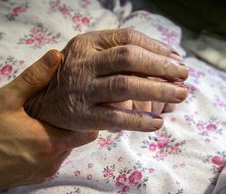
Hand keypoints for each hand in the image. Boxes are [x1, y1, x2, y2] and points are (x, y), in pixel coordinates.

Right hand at [0, 50, 97, 193]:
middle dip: (70, 124)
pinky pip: (50, 161)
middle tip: (56, 108)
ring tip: (40, 121)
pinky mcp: (33, 179)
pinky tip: (29, 137)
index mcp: (50, 142)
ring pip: (63, 150)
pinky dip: (46, 149)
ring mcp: (43, 172)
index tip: (78, 104)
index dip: (86, 117)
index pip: (88, 132)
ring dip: (57, 136)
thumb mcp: (6, 99)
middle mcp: (52, 161)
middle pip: (76, 140)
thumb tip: (56, 56)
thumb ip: (34, 77)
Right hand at [25, 29, 188, 131]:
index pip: (128, 39)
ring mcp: (81, 89)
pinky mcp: (82, 115)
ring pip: (125, 86)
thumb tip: (166, 59)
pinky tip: (157, 123)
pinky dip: (139, 120)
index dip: (156, 47)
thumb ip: (118, 54)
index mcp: (86, 43)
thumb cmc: (74, 78)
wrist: (41, 105)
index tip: (176, 58)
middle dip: (161, 66)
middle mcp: (83, 63)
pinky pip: (116, 117)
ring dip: (157, 90)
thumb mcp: (89, 56)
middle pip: (128, 58)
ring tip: (180, 95)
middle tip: (184, 75)